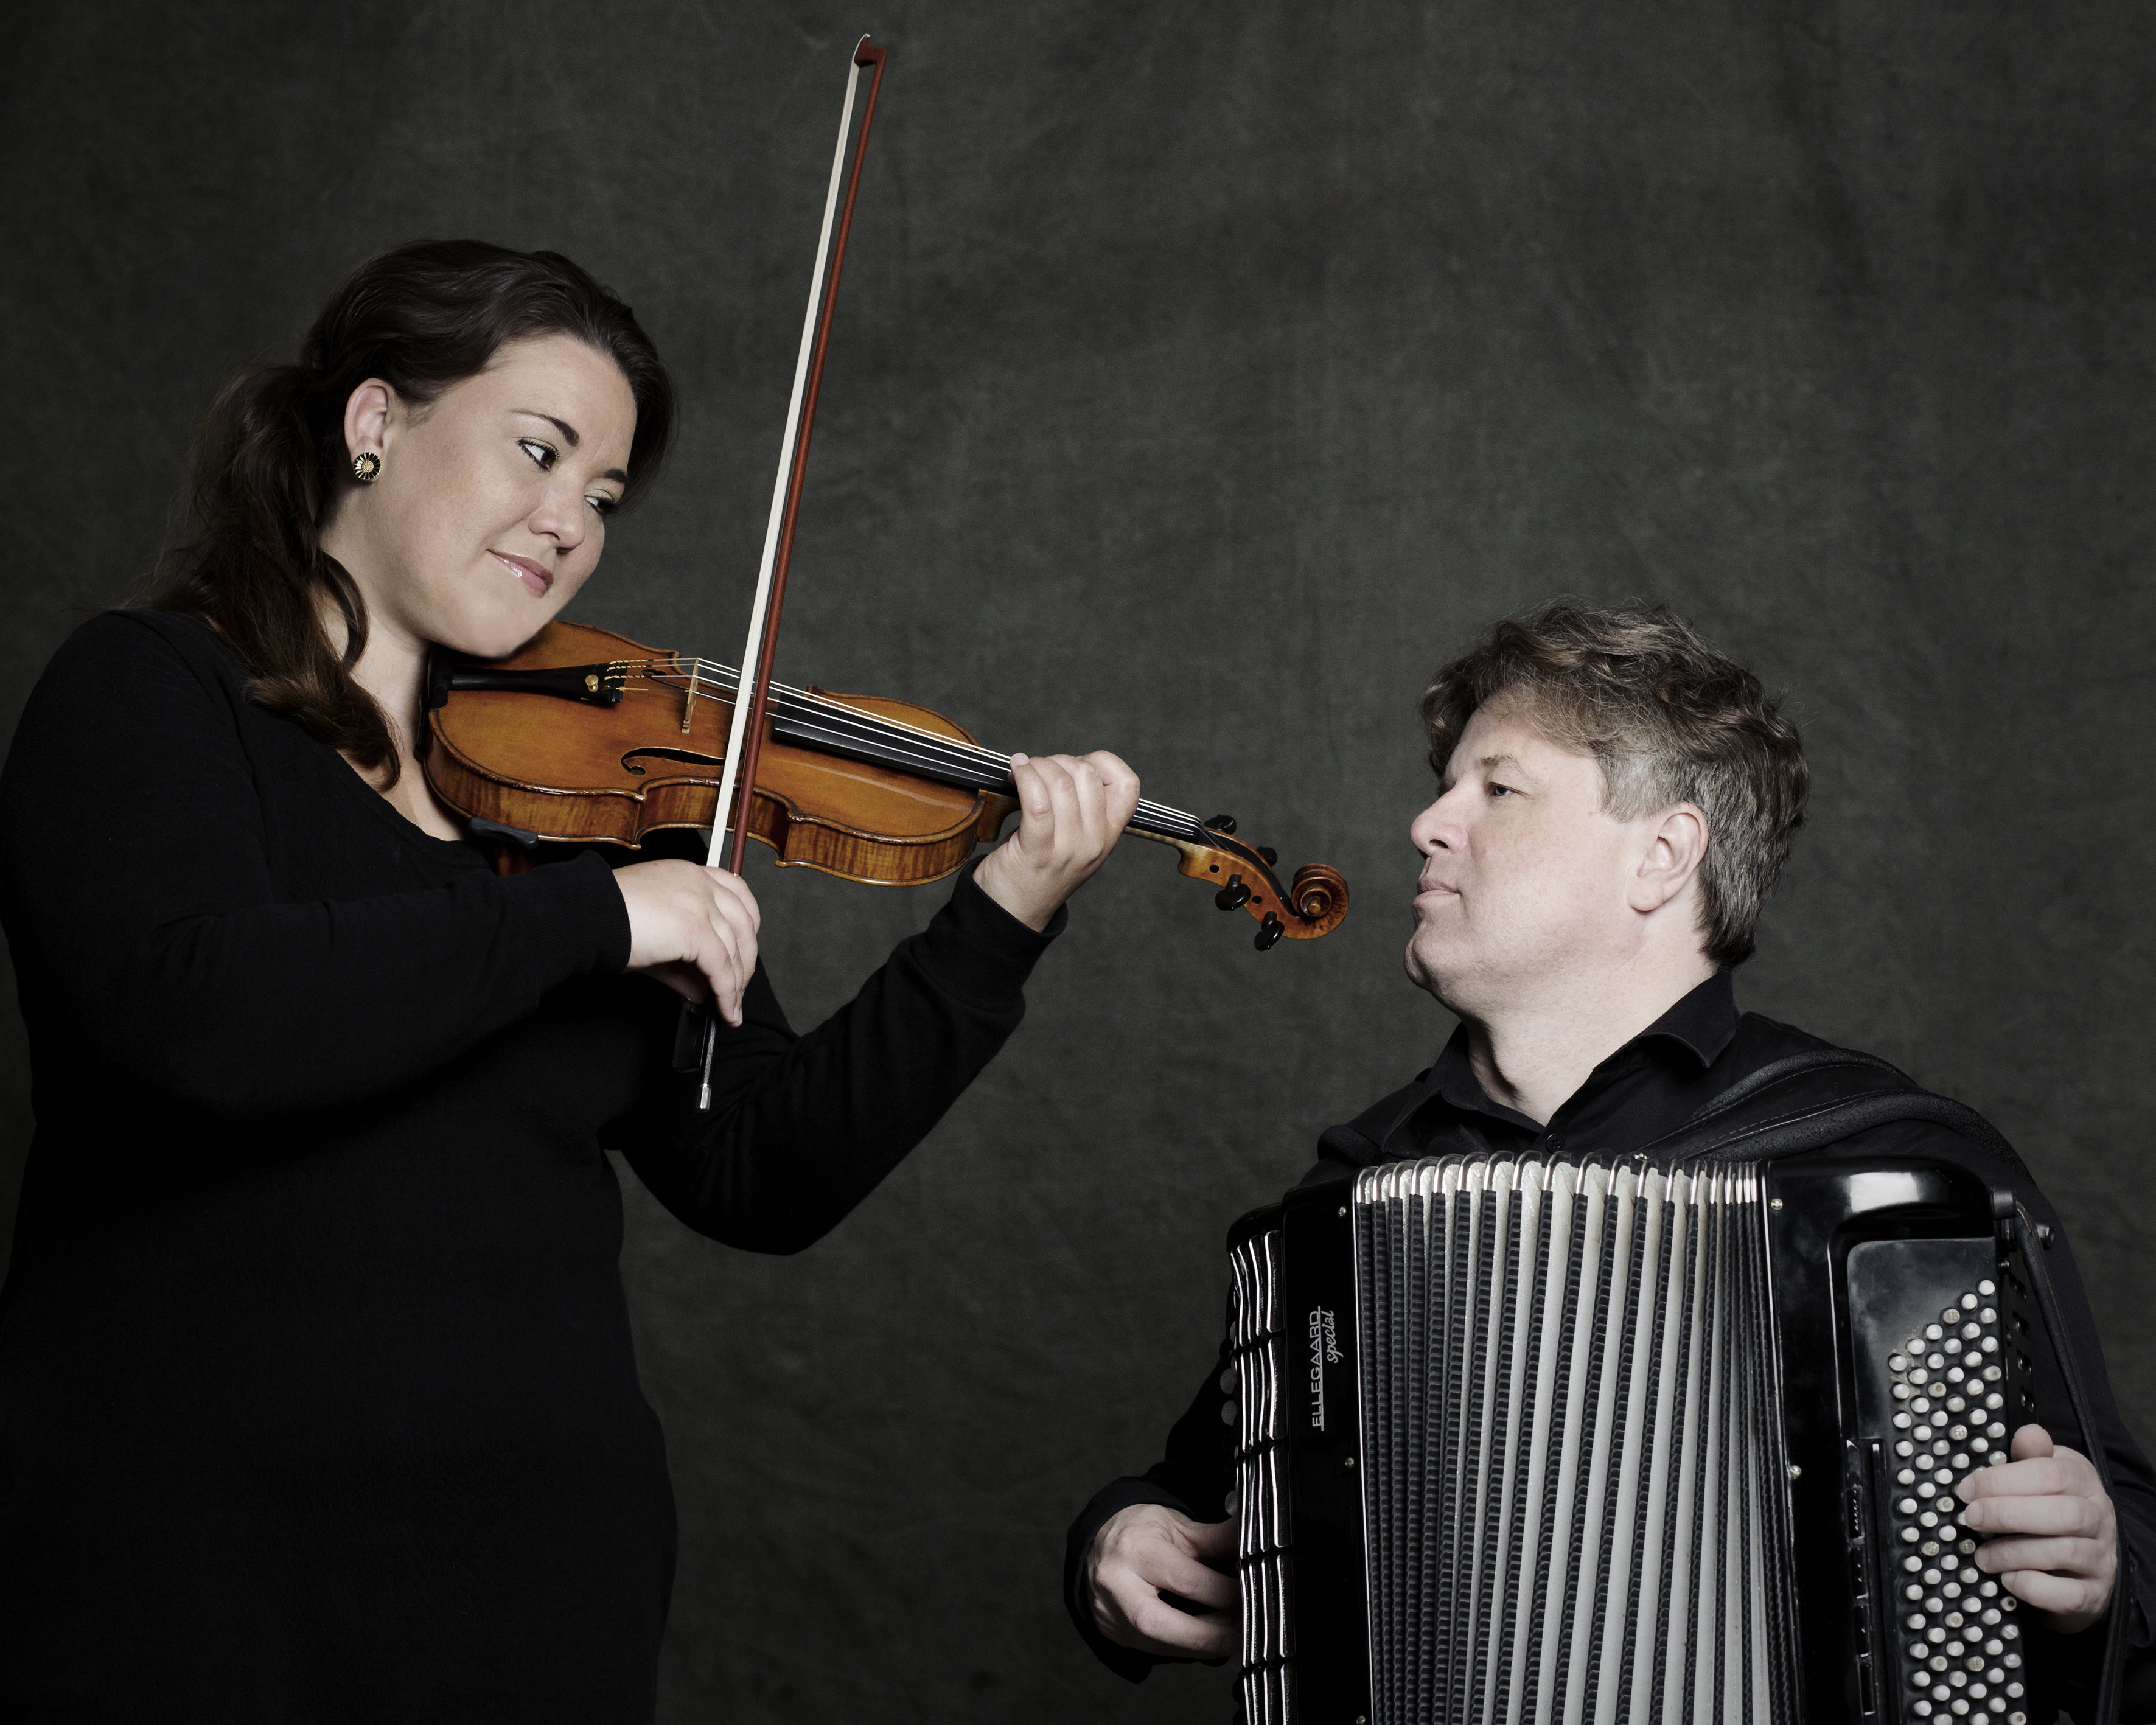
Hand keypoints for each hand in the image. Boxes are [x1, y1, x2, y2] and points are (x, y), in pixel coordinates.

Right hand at [612, 860, 761, 1024]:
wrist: (582, 917)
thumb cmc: (606, 920)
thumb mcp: (655, 938)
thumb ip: (683, 962)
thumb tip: (703, 990)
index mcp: (689, 874)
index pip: (736, 891)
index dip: (748, 923)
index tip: (745, 948)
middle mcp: (699, 883)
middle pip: (744, 921)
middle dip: (746, 958)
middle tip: (739, 986)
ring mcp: (699, 903)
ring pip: (736, 947)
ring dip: (737, 983)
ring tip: (731, 1006)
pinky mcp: (695, 928)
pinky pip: (722, 967)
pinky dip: (727, 993)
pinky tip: (725, 1009)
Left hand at [971, 751, 1140, 930]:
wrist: (1013, 912)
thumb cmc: (1037, 870)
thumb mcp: (1076, 842)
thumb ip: (1082, 808)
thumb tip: (1065, 764)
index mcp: (1108, 836)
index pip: (1128, 784)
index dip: (1102, 762)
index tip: (1075, 764)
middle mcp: (1095, 842)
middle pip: (1087, 774)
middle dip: (1058, 760)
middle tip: (1037, 769)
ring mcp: (1068, 848)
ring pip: (1061, 783)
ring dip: (1037, 766)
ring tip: (1022, 771)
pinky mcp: (1037, 851)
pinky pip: (1037, 801)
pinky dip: (1024, 777)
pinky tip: (1015, 771)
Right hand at [1084, 1504, 1235, 1658]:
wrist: (1098, 1545)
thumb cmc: (1141, 1532)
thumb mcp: (1177, 1526)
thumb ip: (1216, 1539)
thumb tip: (1254, 1542)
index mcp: (1134, 1549)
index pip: (1184, 1579)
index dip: (1223, 1593)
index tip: (1250, 1596)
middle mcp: (1116, 1585)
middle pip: (1163, 1624)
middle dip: (1210, 1636)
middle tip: (1244, 1633)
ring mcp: (1110, 1615)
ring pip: (1158, 1645)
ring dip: (1202, 1646)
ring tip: (1233, 1638)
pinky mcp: (1114, 1634)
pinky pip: (1154, 1650)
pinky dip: (1186, 1649)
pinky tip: (1208, 1641)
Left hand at [1958, 1423, 2117, 1632]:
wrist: (2082, 1565)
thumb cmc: (2049, 1511)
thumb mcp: (2041, 1475)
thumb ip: (2030, 1456)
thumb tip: (2026, 1433)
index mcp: (2083, 1481)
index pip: (2051, 1474)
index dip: (2002, 1480)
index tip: (1966, 1490)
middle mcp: (2099, 1518)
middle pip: (2063, 1513)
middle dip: (2006, 1514)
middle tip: (1970, 1519)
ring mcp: (2101, 1558)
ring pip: (2063, 1552)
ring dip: (2011, 1553)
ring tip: (1982, 1555)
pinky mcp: (2094, 1594)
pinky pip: (2067, 1594)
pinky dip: (2031, 1586)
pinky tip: (2009, 1579)